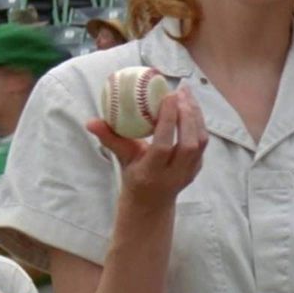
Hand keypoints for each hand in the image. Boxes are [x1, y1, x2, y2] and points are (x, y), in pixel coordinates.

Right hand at [86, 85, 207, 209]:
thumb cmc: (133, 174)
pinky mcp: (198, 166)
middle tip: (179, 91)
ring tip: (186, 93)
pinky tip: (191, 105)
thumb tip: (90, 121)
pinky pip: (203, 142)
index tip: (168, 96)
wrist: (152, 201)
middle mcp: (173, 175)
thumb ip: (109, 138)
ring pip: (200, 142)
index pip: (163, 147)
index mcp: (151, 173)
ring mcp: (189, 172)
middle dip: (186, 115)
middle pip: (188, 144)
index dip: (168, 121)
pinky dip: (199, 121)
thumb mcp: (120, 159)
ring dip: (195, 115)